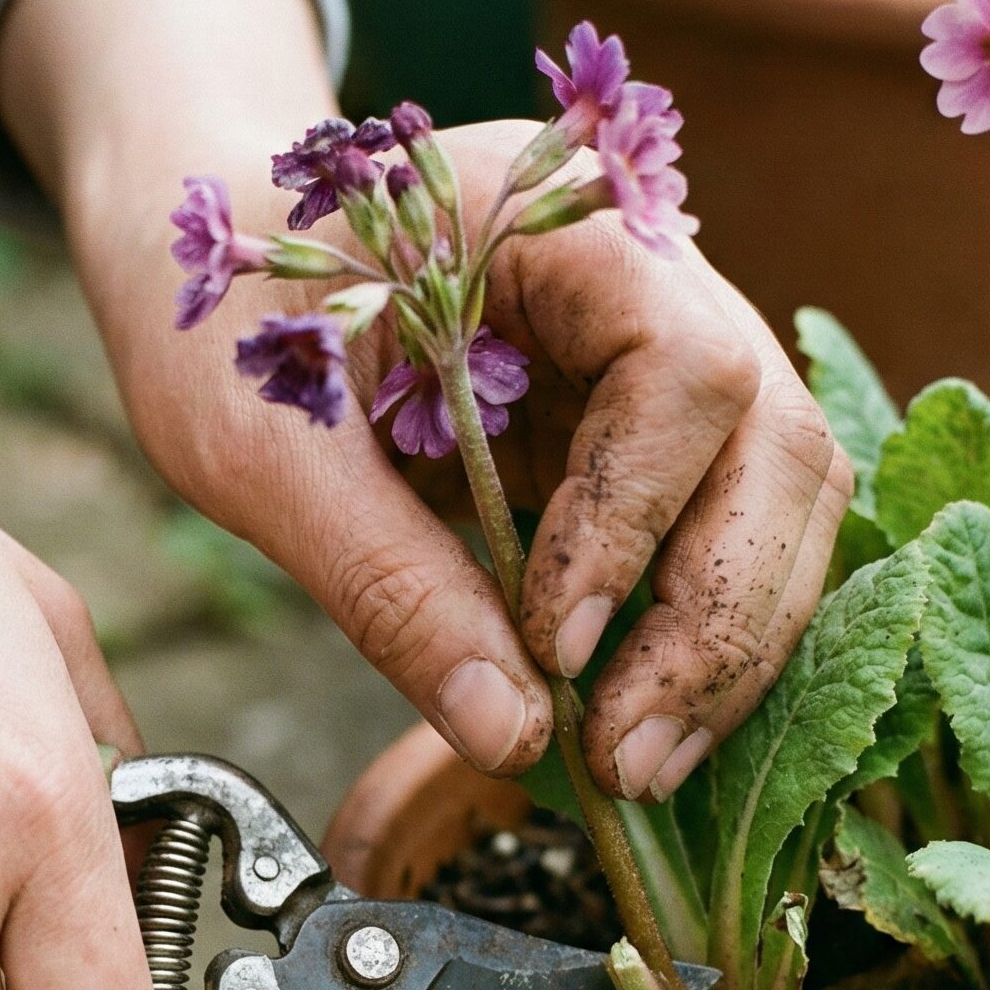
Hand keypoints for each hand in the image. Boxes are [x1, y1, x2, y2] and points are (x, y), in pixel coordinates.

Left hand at [0, 0, 846, 801]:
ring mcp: (664, 355)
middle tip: (629, 759)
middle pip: (772, 443)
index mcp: (557, 222)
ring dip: (726, 646)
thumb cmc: (226, 323)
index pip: (678, 369)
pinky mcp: (645, 436)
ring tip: (638, 767)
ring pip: (777, 499)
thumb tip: (509, 735)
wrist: (212, 264)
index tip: (555, 649)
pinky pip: (719, 535)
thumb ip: (388, 583)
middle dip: (715, 618)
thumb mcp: (270, 452)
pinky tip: (641, 727)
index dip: (634, 519)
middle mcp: (651, 276)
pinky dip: (693, 637)